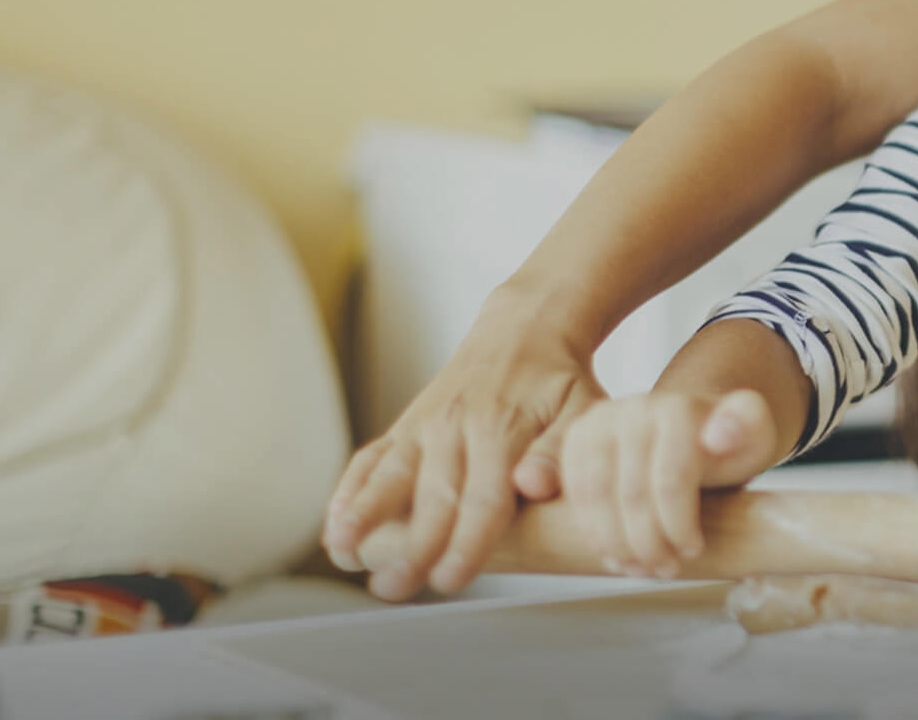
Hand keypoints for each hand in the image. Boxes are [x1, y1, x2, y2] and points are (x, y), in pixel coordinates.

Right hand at [321, 291, 604, 600]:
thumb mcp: (583, 407)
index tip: (449, 580)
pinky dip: (350, 489)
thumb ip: (561, 450)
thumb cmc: (560, 381)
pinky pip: (372, 457)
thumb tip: (534, 485)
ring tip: (343, 553)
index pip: (484, 498)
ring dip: (365, 515)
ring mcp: (425, 425)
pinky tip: (333, 522)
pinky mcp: (406, 425)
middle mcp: (457, 426)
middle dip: (412, 546)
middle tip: (393, 589)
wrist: (525, 327)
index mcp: (505, 429)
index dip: (466, 543)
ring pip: (392, 475)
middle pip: (433, 497)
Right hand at [560, 388, 778, 578]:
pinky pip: (574, 490)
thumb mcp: (755, 433)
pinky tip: (613, 552)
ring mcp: (601, 419)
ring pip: (596, 494)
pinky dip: (590, 528)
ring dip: (616, 542)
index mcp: (678, 407)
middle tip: (665, 569)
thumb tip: (719, 435)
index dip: (679, 525)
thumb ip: (748, 424)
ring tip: (638, 567)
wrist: (694, 425)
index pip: (671, 480)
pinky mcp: (578, 437)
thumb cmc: (727, 440)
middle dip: (648, 542)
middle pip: (632, 492)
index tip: (693, 549)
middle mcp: (635, 406)